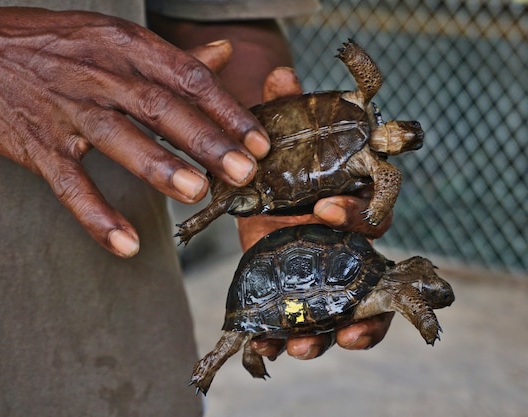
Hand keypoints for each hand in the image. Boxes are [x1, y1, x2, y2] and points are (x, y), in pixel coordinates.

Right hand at [0, 1, 269, 256]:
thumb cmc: (53, 46)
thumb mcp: (112, 37)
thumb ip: (170, 56)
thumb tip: (222, 58)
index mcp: (123, 46)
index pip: (186, 77)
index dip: (226, 111)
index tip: (258, 142)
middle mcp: (98, 73)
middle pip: (160, 107)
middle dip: (205, 141)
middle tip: (242, 172)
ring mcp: (65, 110)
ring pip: (118, 138)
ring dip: (159, 167)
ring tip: (196, 193)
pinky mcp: (37, 145)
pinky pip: (69, 183)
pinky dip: (96, 215)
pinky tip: (126, 243)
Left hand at [237, 67, 393, 359]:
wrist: (258, 183)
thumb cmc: (281, 163)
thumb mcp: (278, 142)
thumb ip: (284, 113)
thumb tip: (280, 75)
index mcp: (353, 204)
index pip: (372, 213)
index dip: (353, 215)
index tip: (321, 211)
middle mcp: (348, 245)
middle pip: (374, 283)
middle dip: (365, 308)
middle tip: (348, 325)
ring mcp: (327, 274)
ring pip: (347, 314)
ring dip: (329, 335)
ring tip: (301, 347)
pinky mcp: (301, 290)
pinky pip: (308, 322)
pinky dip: (292, 339)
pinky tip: (268, 352)